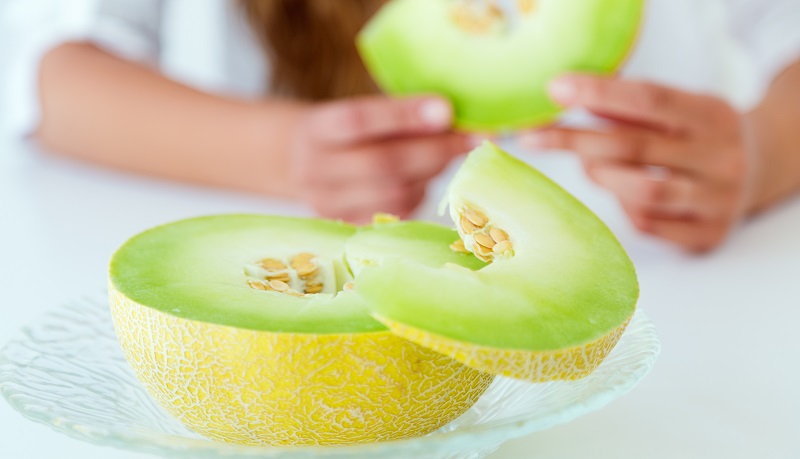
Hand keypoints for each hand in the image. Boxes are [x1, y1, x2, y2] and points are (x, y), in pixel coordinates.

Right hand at [291, 95, 467, 222]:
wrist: (294, 162)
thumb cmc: (340, 131)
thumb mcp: (353, 110)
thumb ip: (395, 114)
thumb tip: (454, 117)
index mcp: (315, 128)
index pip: (358, 120)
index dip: (404, 115)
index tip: (447, 109)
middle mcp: (315, 168)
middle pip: (383, 164)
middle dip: (435, 150)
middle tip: (472, 138)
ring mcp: (327, 203)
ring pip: (394, 193)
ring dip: (430, 174)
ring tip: (445, 155)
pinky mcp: (345, 226)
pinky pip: (394, 214)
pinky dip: (417, 194)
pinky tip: (422, 179)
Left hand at [519, 75, 753, 252]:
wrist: (761, 171)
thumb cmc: (697, 135)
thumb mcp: (676, 109)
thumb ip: (628, 106)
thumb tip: (565, 95)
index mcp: (712, 115)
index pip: (649, 99)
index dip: (599, 93)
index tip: (556, 89)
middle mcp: (721, 157)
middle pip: (635, 147)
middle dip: (577, 140)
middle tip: (536, 136)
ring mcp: (717, 200)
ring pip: (642, 191)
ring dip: (602, 177)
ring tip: (590, 166)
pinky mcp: (707, 235)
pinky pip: (648, 223)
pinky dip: (624, 206)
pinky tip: (623, 194)